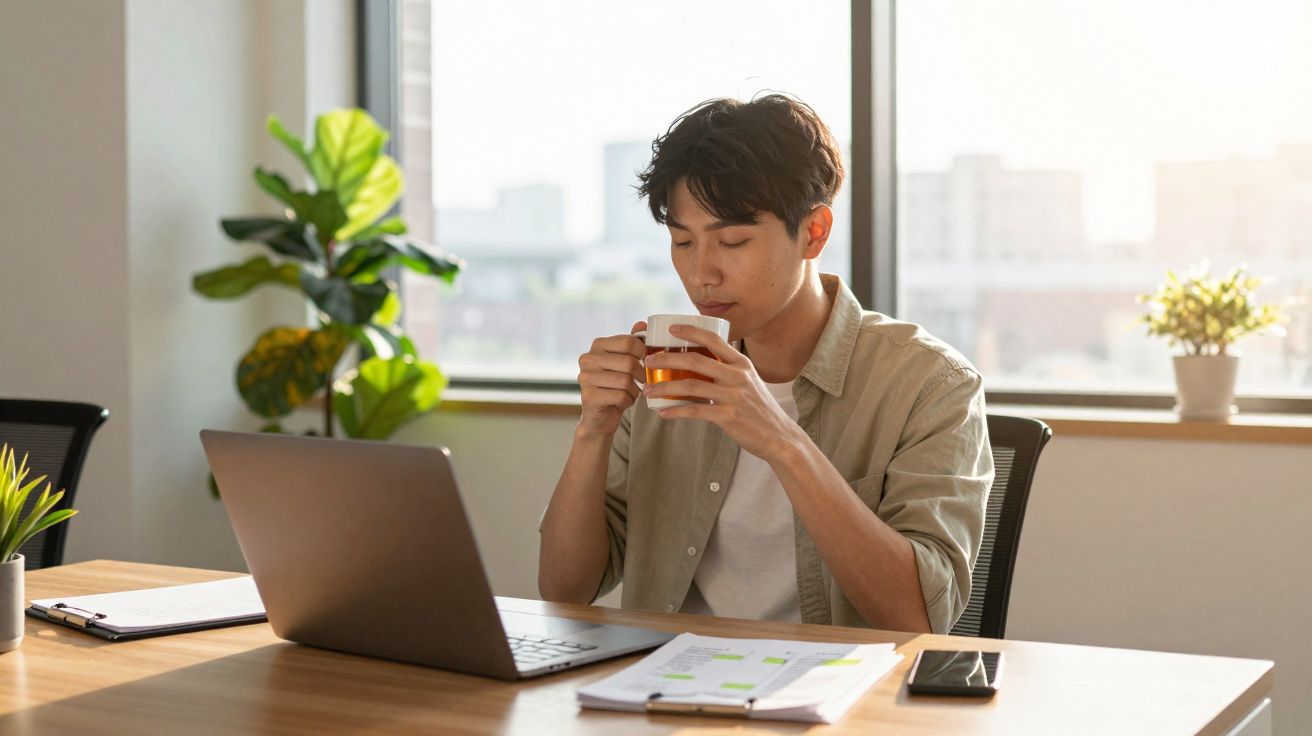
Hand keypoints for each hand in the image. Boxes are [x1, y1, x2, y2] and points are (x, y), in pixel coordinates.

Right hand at [576, 321, 645, 438]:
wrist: (601, 416)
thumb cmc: (616, 385)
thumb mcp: (625, 362)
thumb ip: (633, 343)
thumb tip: (642, 324)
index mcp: (597, 345)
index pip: (628, 341)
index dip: (643, 352)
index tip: (645, 362)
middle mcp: (587, 359)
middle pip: (628, 362)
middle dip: (641, 374)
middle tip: (642, 381)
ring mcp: (585, 378)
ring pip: (625, 381)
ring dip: (635, 390)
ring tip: (632, 392)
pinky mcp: (588, 396)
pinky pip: (621, 396)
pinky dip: (628, 401)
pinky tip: (624, 401)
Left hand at [642, 324, 803, 460]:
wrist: (779, 436)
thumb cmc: (759, 409)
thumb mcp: (748, 382)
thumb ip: (727, 371)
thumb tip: (697, 367)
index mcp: (741, 363)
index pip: (714, 339)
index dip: (691, 331)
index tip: (671, 329)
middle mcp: (738, 376)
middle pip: (695, 361)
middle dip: (667, 359)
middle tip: (648, 361)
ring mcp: (733, 396)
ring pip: (691, 386)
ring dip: (664, 387)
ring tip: (647, 389)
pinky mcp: (729, 417)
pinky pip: (696, 411)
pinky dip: (676, 411)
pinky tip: (663, 413)